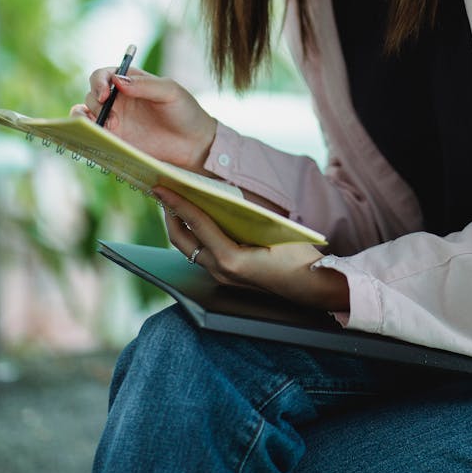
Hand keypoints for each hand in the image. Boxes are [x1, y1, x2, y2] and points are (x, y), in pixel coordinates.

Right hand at [71, 68, 216, 174]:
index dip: (99, 81)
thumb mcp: (170, 92)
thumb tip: (117, 81)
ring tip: (100, 125)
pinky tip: (92, 135)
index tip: (106, 93)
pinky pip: (92, 133)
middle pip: (92, 93)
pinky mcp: (115, 139)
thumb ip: (145, 85)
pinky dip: (85, 132)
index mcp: (131, 81)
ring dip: (85, 116)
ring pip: (86, 112)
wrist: (193, 144)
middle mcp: (119, 99)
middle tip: (111, 114)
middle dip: (94, 100)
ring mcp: (115, 119)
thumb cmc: (185, 112)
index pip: (104, 75)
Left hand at [154, 186, 349, 312]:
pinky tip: (197, 222)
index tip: (161, 187)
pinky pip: (202, 254)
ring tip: (176, 204)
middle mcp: (221, 271)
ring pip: (189, 249)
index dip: (177, 202)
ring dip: (180, 226)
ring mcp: (222, 277)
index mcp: (231, 258)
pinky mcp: (226, 277)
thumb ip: (244, 211)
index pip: (196, 224)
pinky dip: (195, 235)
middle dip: (170, 215)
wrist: (310, 285)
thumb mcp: (271, 226)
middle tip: (163, 193)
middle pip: (183, 241)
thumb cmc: (296, 254)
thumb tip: (219, 192)